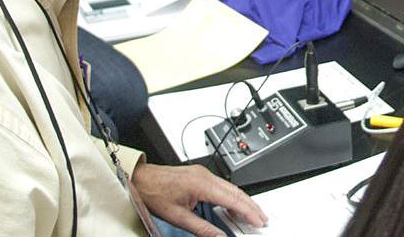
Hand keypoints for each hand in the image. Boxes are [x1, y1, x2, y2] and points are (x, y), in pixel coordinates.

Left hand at [130, 162, 267, 236]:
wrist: (141, 178)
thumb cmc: (154, 194)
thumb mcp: (178, 217)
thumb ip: (202, 229)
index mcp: (202, 184)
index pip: (232, 199)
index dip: (248, 211)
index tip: (258, 221)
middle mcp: (205, 176)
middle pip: (236, 191)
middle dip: (251, 206)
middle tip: (262, 219)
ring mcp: (203, 173)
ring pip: (231, 187)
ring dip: (243, 201)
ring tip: (252, 214)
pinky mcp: (200, 175)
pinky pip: (223, 185)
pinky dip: (232, 196)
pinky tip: (234, 206)